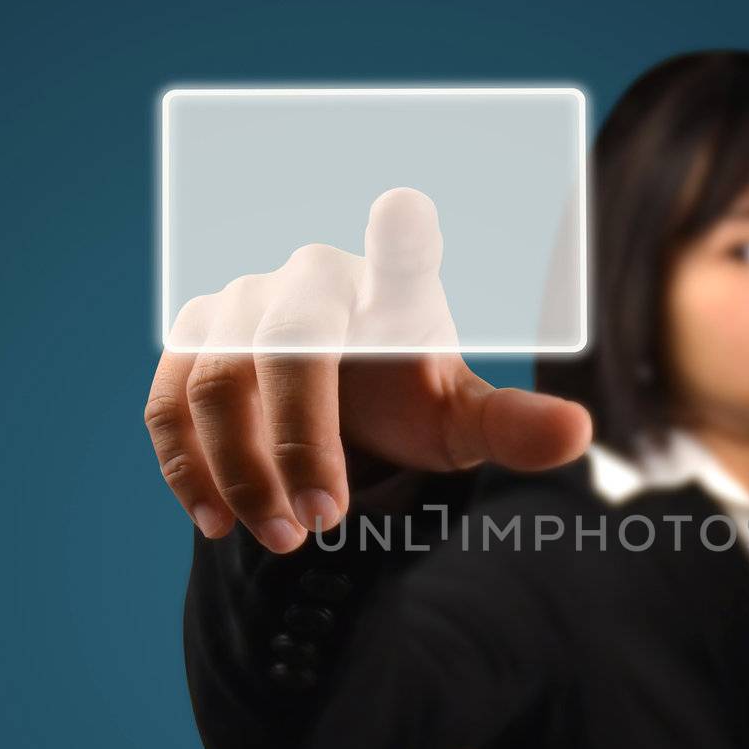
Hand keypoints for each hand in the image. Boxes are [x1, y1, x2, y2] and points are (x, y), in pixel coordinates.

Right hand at [144, 187, 592, 552]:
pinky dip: (189, 466)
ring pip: (219, 383)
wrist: (327, 407)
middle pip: (291, 346)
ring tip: (285, 538)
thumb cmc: (402, 403)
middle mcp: (311, 280)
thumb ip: (510, 427)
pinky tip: (217, 521)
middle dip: (301, 442)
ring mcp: (240, 306)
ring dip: (245, 471)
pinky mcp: (189, 346)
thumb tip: (579, 433)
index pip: (400, 253)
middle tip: (326, 521)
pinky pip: (169, 404)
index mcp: (392, 289)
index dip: (400, 235)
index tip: (405, 210)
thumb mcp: (457, 423)